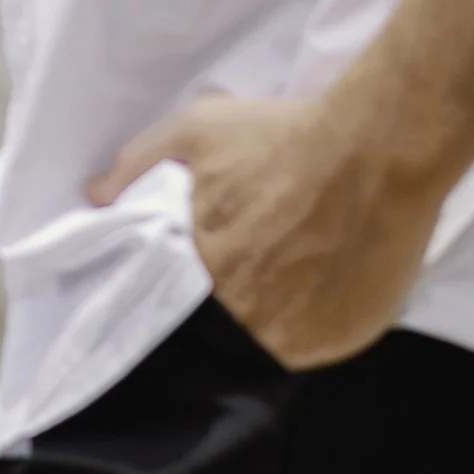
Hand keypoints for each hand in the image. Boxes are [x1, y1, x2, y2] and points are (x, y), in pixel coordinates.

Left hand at [86, 92, 451, 370]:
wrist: (378, 149)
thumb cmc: (283, 137)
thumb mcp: (197, 130)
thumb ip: (138, 163)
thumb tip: (94, 196)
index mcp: (205, 275)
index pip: (185, 303)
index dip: (198, 286)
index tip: (216, 265)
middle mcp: (249, 319)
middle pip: (232, 323)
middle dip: (242, 296)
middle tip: (268, 258)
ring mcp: (301, 336)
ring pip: (278, 338)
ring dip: (282, 314)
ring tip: (302, 271)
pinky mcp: (347, 339)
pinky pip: (324, 343)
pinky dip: (324, 323)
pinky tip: (333, 284)